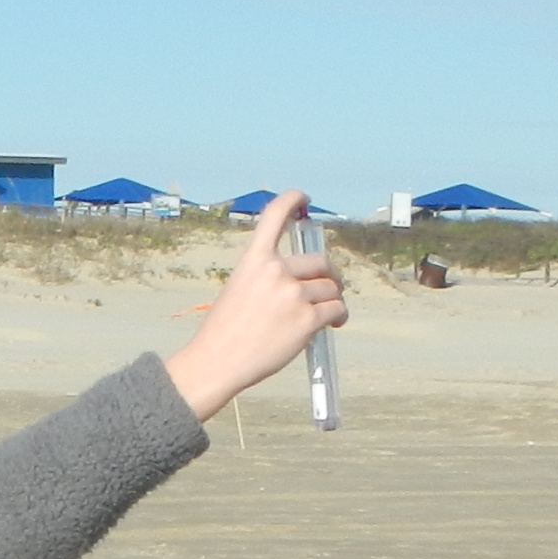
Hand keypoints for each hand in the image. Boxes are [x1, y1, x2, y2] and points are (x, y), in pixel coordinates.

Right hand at [162, 193, 347, 422]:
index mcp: (254, 261)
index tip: (304, 198)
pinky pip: (336, 310)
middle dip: (329, 274)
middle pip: (320, 262)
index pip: (274, 217)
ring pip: (331, 290)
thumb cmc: (223, 331)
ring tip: (329, 314)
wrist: (218, 361)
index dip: (292, 200)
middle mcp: (276, 272)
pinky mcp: (307, 320)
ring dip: (333, 300)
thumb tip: (299, 281)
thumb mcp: (238, 289)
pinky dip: (339, 316)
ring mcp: (293, 295)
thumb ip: (265, 277)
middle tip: (330, 286)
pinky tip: (334, 324)